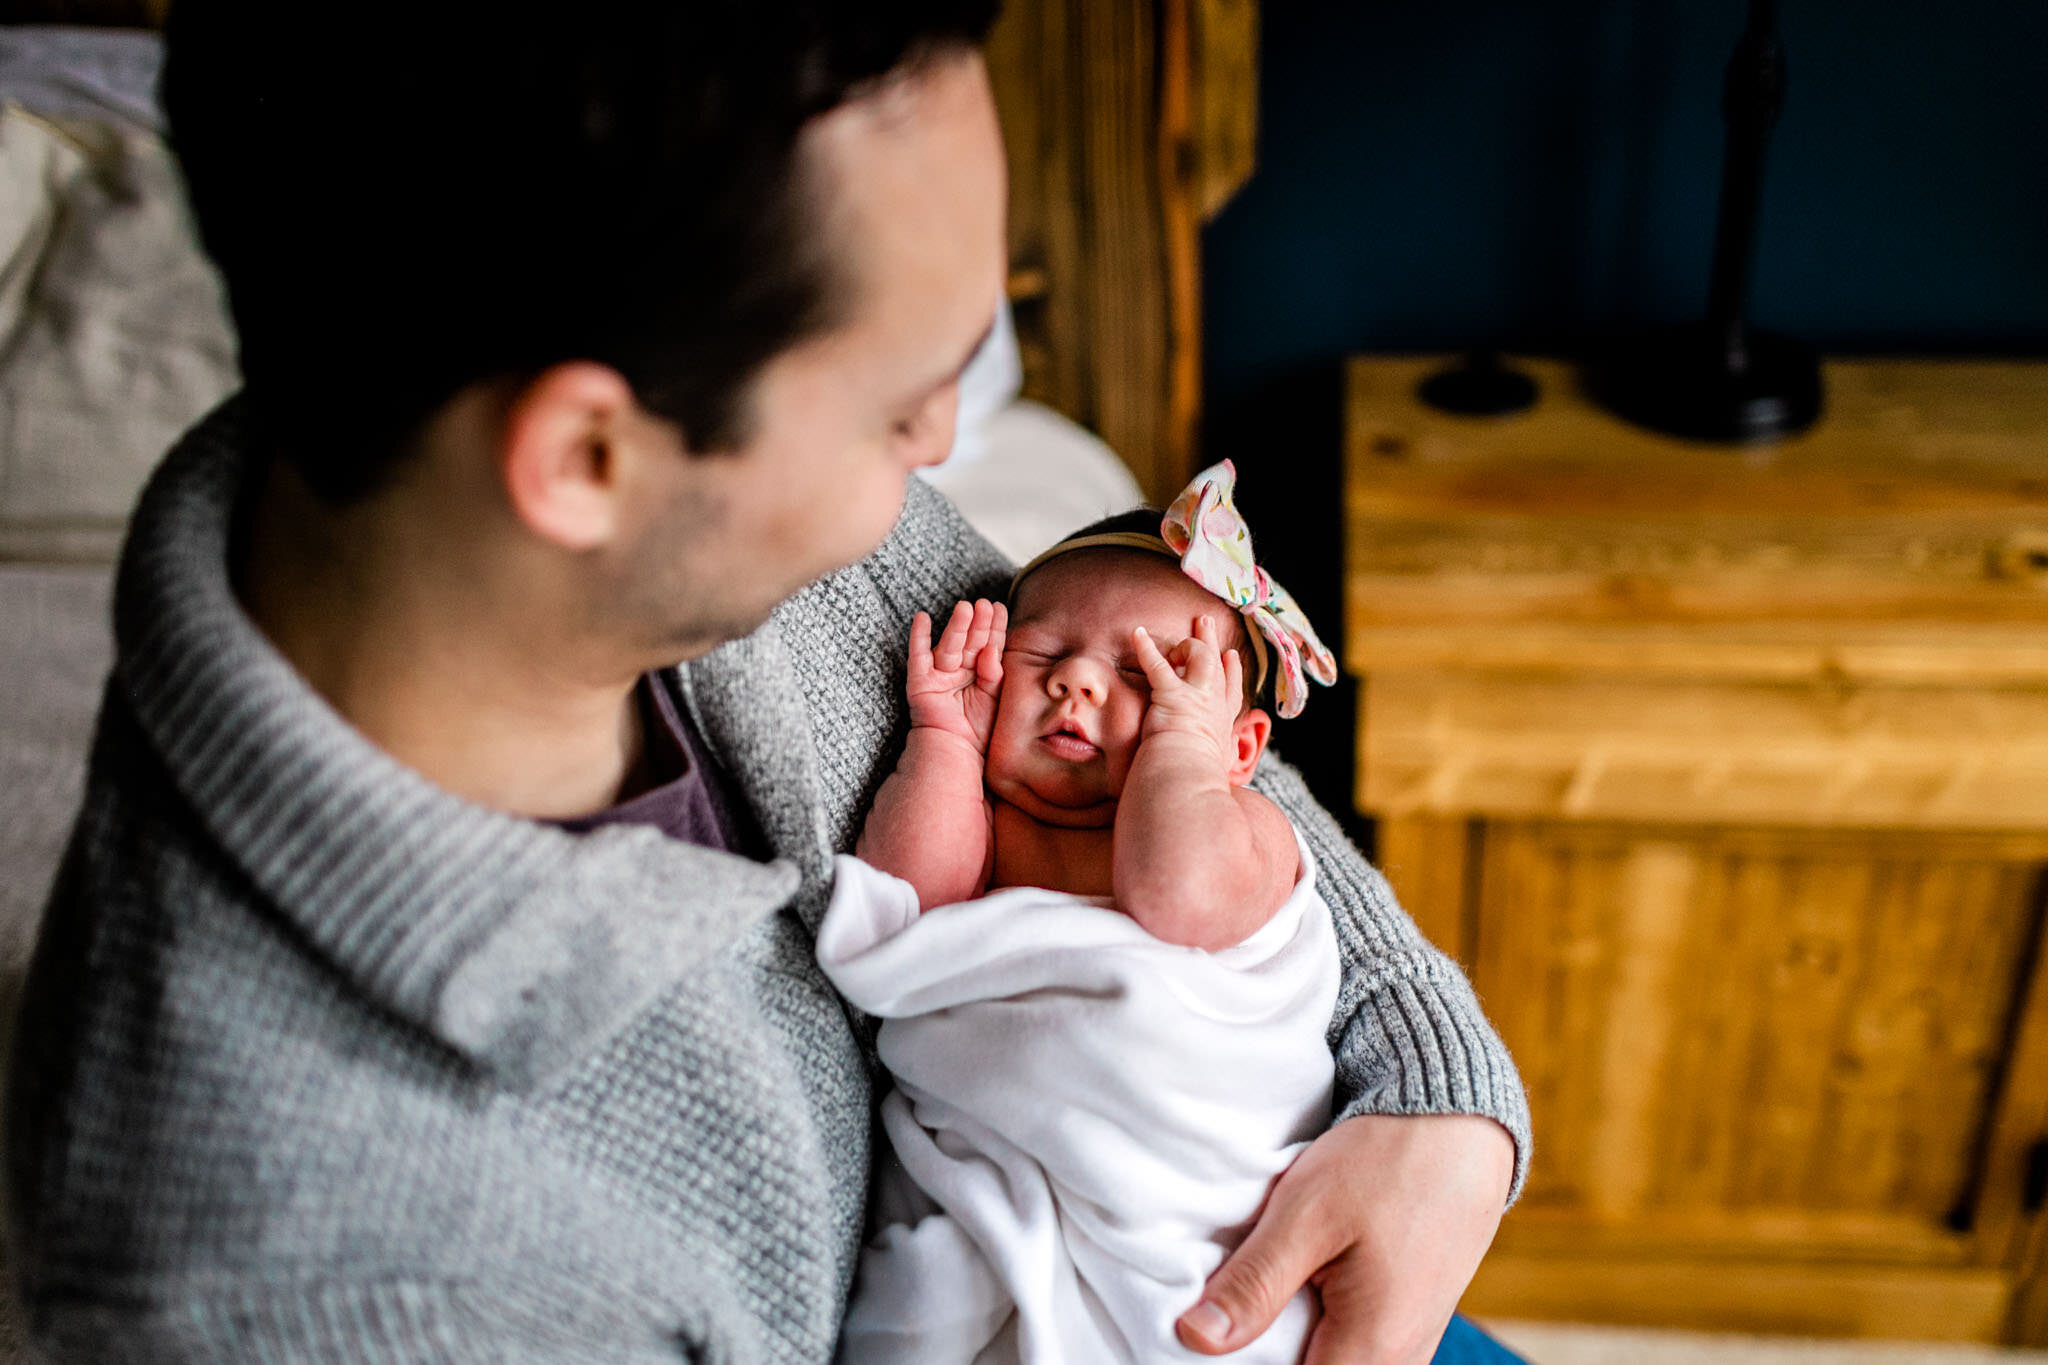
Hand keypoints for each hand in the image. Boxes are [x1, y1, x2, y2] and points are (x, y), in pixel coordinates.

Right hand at [906, 599, 1005, 752]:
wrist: (956, 752)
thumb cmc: (978, 729)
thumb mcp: (994, 698)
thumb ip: (994, 673)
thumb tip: (991, 650)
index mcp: (979, 672)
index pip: (989, 644)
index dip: (995, 627)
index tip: (999, 608)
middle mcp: (959, 669)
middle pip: (970, 641)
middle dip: (978, 623)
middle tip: (984, 604)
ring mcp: (939, 674)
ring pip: (950, 645)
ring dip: (956, 626)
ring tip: (965, 608)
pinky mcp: (920, 682)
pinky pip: (918, 656)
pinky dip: (918, 637)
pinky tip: (922, 618)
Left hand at [1131, 616, 1242, 771]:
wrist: (1188, 778)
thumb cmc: (1198, 779)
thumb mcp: (1217, 767)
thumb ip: (1218, 760)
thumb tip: (1218, 767)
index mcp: (1223, 722)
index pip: (1231, 691)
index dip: (1231, 671)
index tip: (1229, 656)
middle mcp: (1214, 704)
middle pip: (1216, 664)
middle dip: (1210, 641)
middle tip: (1204, 621)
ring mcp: (1197, 696)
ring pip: (1198, 656)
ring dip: (1187, 641)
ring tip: (1177, 631)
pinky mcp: (1172, 695)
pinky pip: (1158, 665)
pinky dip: (1146, 648)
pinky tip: (1137, 633)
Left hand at [1177, 1114, 1513, 1364]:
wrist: (1460, 1125)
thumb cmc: (1385, 1163)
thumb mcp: (1305, 1215)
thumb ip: (1254, 1285)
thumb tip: (1195, 1338)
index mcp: (1371, 1350)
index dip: (1243, 1362)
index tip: (1217, 1326)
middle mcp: (1399, 1362)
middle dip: (1264, 1349)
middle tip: (1231, 1300)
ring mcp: (1409, 1344)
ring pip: (1330, 1360)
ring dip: (1290, 1337)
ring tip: (1263, 1287)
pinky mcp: (1408, 1321)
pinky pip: (1352, 1345)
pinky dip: (1316, 1323)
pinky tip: (1294, 1285)